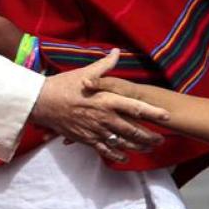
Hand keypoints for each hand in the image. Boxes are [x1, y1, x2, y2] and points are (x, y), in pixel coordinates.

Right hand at [30, 49, 168, 161]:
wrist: (41, 103)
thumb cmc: (63, 85)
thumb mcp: (85, 72)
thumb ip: (105, 65)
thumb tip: (117, 52)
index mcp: (106, 99)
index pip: (135, 107)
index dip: (152, 112)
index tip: (167, 116)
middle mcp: (104, 117)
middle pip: (132, 130)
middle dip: (149, 136)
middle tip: (161, 140)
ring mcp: (95, 130)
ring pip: (121, 142)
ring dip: (137, 147)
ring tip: (149, 148)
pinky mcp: (86, 139)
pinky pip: (105, 150)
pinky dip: (116, 155)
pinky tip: (125, 157)